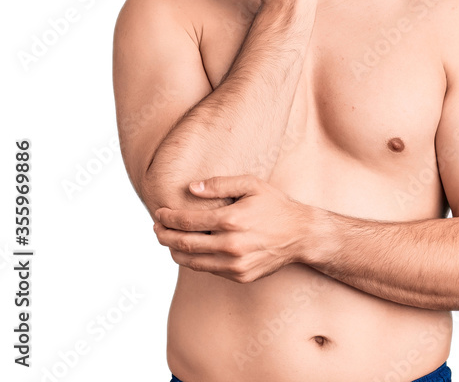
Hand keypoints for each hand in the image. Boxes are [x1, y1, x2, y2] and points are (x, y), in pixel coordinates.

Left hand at [152, 175, 310, 282]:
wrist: (302, 234)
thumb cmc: (276, 206)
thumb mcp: (252, 185)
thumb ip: (220, 184)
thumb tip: (191, 188)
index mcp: (231, 220)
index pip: (186, 221)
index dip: (167, 217)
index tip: (159, 213)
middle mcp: (231, 245)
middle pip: (183, 243)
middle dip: (163, 235)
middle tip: (156, 228)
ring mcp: (235, 264)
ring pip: (191, 261)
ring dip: (174, 250)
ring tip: (170, 241)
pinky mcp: (240, 276)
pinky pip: (208, 270)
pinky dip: (195, 260)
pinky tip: (194, 250)